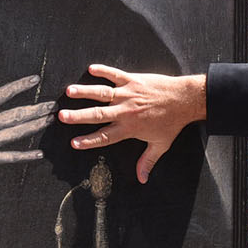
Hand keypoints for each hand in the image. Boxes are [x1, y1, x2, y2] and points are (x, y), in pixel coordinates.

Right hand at [0, 59, 55, 171]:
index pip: (4, 92)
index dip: (21, 85)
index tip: (36, 79)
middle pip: (18, 114)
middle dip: (38, 108)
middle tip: (54, 104)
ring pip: (18, 133)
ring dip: (36, 126)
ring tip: (50, 119)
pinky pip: (10, 157)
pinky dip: (25, 156)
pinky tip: (39, 153)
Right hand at [60, 63, 206, 182]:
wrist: (185, 100)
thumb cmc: (172, 123)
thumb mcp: (160, 145)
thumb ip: (148, 162)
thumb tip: (142, 179)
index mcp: (130, 128)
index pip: (105, 136)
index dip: (88, 141)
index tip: (74, 142)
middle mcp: (125, 111)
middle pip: (97, 115)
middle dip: (78, 116)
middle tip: (62, 116)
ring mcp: (128, 94)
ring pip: (102, 93)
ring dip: (85, 91)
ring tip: (70, 91)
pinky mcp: (133, 80)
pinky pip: (115, 74)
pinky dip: (104, 71)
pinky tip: (91, 68)